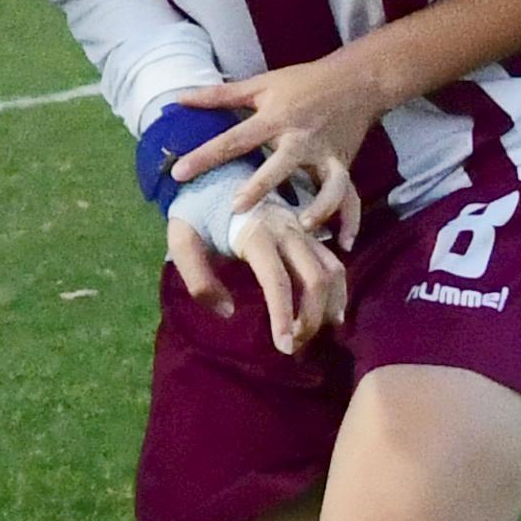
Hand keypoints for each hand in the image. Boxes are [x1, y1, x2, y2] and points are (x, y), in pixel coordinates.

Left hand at [168, 51, 387, 240]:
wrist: (357, 80)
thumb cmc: (303, 82)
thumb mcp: (261, 85)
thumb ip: (219, 96)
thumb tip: (179, 99)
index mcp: (276, 118)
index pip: (235, 139)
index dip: (206, 155)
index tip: (179, 174)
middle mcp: (301, 139)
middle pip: (281, 164)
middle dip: (261, 186)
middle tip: (237, 207)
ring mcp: (327, 155)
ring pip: (327, 185)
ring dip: (318, 207)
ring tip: (303, 227)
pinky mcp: (344, 166)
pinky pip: (351, 196)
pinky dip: (351, 220)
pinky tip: (343, 243)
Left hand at [169, 197, 348, 353]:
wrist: (214, 172)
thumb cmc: (196, 210)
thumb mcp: (182, 239)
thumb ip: (197, 277)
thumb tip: (227, 311)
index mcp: (256, 232)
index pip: (278, 281)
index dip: (284, 316)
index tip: (284, 346)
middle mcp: (287, 229)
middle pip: (316, 278)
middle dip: (311, 318)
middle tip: (294, 347)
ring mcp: (301, 229)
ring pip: (333, 269)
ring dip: (329, 305)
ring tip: (316, 334)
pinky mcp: (307, 231)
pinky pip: (333, 260)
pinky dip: (338, 289)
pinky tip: (331, 312)